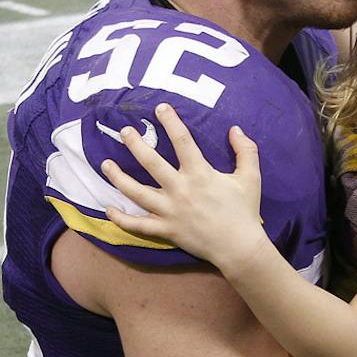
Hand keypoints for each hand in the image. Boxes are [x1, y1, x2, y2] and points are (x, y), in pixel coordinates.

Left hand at [101, 104, 266, 271]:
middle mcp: (180, 190)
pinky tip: (109, 209)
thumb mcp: (251, 177)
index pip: (182, 141)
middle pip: (151, 163)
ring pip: (137, 192)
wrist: (239, 248)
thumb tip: (235, 129)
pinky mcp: (166, 230)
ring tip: (106, 164)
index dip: (170, 122)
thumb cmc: (245, 212)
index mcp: (200, 174)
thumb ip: (245, 150)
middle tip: (124, 131)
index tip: (160, 108)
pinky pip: (138, 225)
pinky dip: (122, 219)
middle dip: (135, 144)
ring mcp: (170, 211)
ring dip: (119, 178)